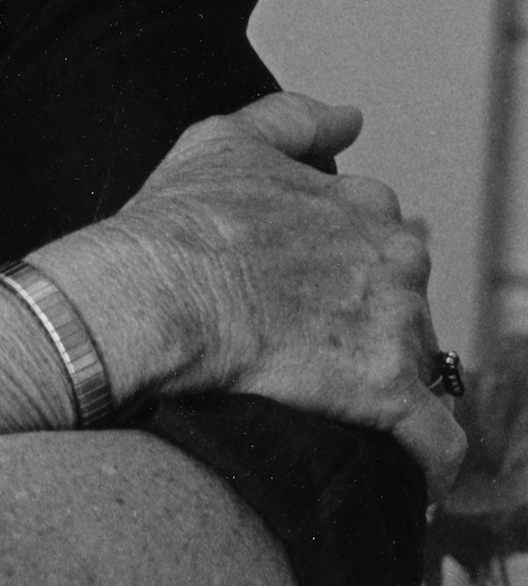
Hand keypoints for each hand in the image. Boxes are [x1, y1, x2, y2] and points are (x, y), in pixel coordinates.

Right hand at [42, 93, 463, 496]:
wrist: (150, 293)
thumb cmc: (176, 224)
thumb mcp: (223, 141)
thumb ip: (293, 120)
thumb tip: (350, 117)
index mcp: (365, 206)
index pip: (380, 238)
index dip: (340, 266)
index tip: (303, 290)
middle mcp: (395, 260)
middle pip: (405, 302)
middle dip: (368, 324)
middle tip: (305, 346)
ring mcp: (396, 328)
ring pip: (419, 365)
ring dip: (385, 384)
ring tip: (326, 403)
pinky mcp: (387, 396)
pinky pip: (435, 443)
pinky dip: (426, 459)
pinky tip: (401, 468)